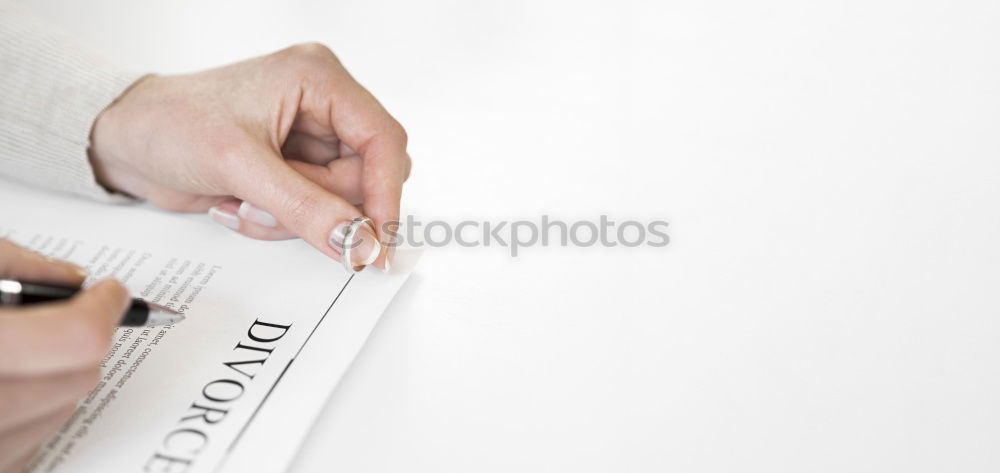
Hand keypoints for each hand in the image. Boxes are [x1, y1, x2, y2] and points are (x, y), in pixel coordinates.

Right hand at [0, 240, 128, 472]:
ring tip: (17, 353)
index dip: (104, 308)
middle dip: (81, 342)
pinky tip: (7, 385)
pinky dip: (32, 415)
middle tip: (57, 319)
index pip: (78, 339)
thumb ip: (12, 264)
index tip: (110, 293)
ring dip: (57, 379)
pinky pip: (32, 447)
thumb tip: (74, 279)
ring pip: (62, 413)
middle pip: (80, 377)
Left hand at [89, 43, 410, 270]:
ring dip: (293, 218)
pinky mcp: (295, 168)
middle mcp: (323, 105)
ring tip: (244, 202)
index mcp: (319, 78)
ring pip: (341, 202)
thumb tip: (360, 242)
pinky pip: (316, 213)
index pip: (383, 140)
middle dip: (318, 205)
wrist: (124, 143)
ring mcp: (310, 139)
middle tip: (268, 204)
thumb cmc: (168, 125)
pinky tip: (241, 204)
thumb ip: (307, 208)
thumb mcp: (240, 167)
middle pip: (365, 177)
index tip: (375, 239)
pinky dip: (280, 222)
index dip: (385, 193)